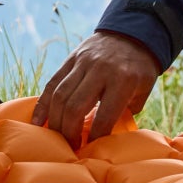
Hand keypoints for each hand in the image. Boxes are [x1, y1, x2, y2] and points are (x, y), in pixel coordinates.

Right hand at [32, 31, 161, 146]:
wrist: (132, 32)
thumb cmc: (140, 67)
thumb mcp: (144, 88)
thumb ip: (128, 110)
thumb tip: (109, 134)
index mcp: (123, 80)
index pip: (104, 115)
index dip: (95, 137)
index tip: (91, 150)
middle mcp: (100, 70)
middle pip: (75, 106)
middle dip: (69, 133)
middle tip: (70, 149)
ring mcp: (82, 63)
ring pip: (59, 96)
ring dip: (55, 122)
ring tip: (56, 140)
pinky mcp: (70, 60)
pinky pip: (51, 84)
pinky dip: (42, 105)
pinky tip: (37, 123)